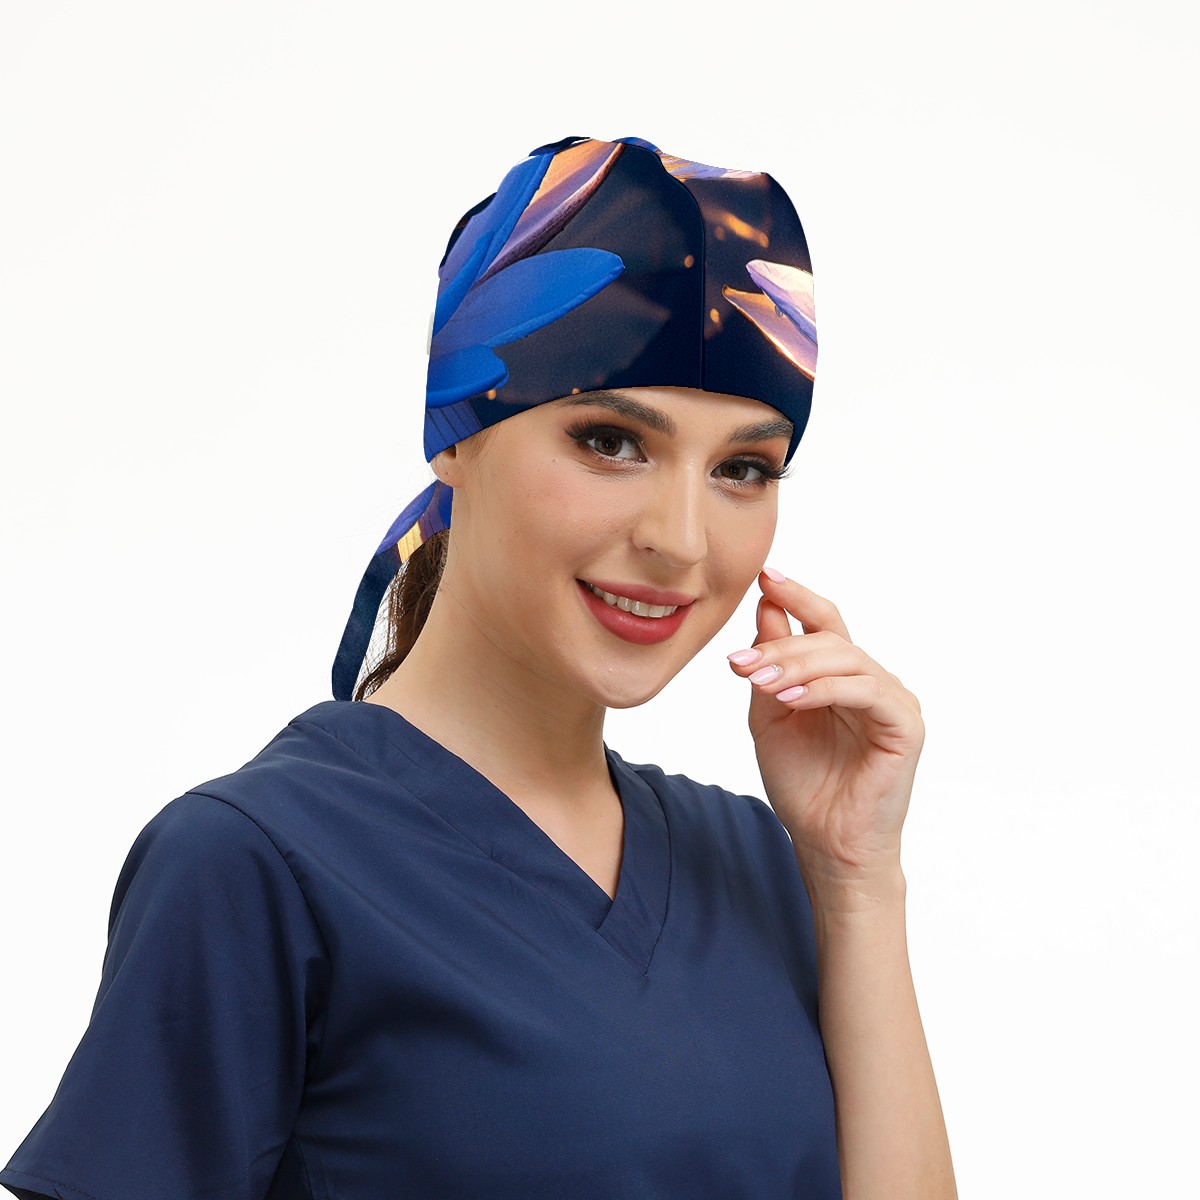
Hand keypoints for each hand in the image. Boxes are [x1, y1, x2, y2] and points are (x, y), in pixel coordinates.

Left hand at [726, 568, 924, 896]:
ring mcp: (892, 701)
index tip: (764, 575)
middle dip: (780, 644)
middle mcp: (871, 681)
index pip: (823, 621)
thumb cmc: (803, 784)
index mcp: (841, 677)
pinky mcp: (905, 725)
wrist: (826, 844)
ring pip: (845, 659)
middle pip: (829, 638)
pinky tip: (791, 699)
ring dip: (797, 665)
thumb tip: (765, 608)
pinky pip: (865, 691)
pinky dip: (824, 690)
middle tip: (740, 662)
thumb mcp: (771, 715)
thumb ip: (770, 666)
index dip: (796, 595)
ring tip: (759, 682)